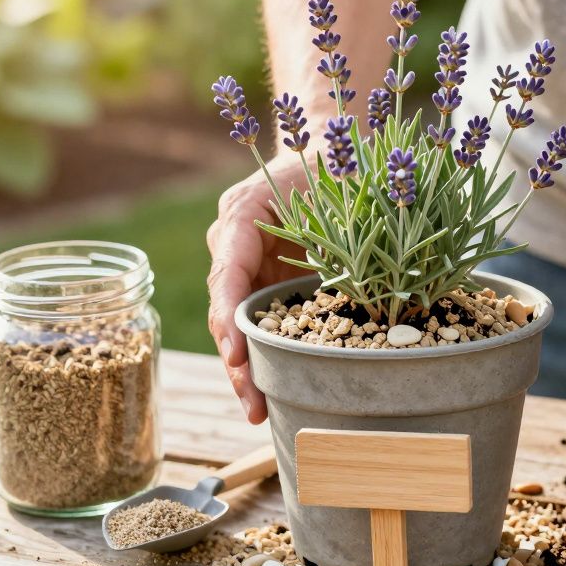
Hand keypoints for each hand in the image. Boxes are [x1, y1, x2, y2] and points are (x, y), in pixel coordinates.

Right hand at [206, 154, 310, 423]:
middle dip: (238, 361)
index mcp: (239, 217)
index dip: (230, 318)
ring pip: (240, 326)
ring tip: (259, 411)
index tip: (238, 354)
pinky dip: (267, 359)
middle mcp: (233, 248)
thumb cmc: (328, 162)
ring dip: (249, 369)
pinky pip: (263, 325)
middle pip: (227, 311)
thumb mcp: (322, 179)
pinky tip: (274, 395)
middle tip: (252, 402)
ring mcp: (247, 270)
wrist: (332, 155)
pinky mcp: (267, 286)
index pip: (226, 274)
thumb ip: (322, 218)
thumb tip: (338, 266)